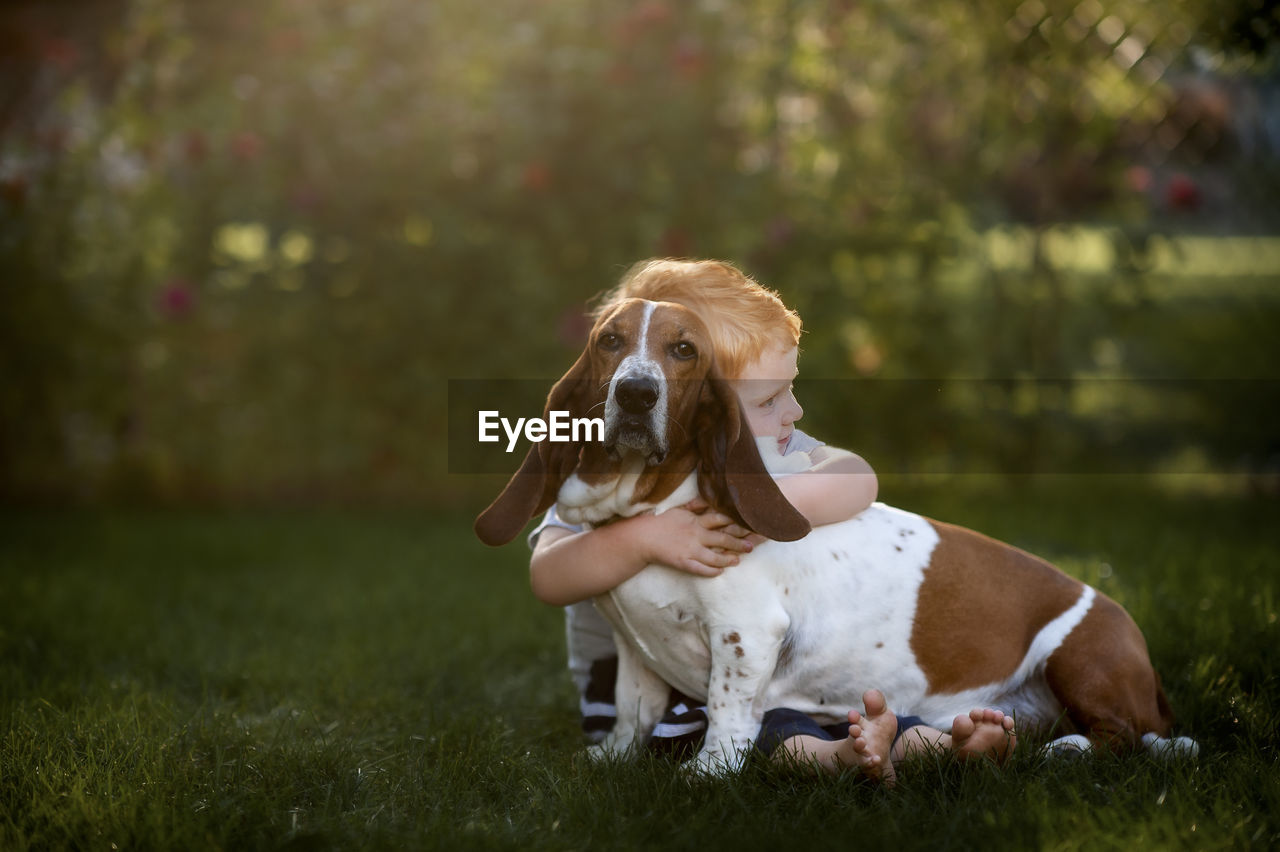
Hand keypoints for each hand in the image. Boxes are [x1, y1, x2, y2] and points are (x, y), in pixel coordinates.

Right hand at [640, 499, 755, 576]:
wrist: (643, 537)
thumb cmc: (661, 522)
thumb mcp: (679, 510)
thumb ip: (696, 505)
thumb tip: (708, 500)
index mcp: (696, 521)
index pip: (721, 520)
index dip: (736, 522)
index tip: (749, 523)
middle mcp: (696, 535)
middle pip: (722, 538)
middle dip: (738, 543)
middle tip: (751, 546)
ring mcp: (691, 550)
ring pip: (715, 557)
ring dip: (728, 559)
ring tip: (737, 560)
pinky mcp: (683, 563)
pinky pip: (701, 569)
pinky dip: (712, 571)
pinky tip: (720, 572)